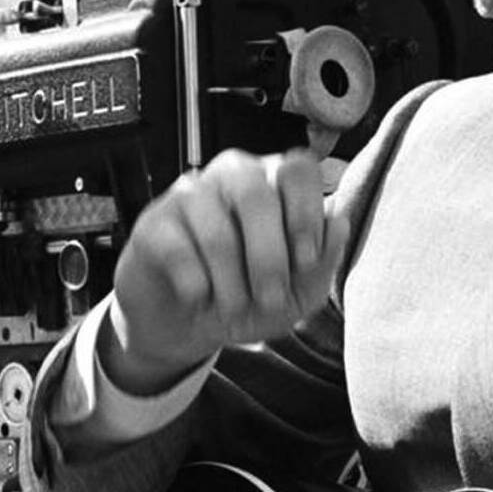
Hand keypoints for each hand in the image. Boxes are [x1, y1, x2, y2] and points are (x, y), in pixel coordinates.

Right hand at [103, 149, 349, 393]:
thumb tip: (338, 220)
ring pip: (217, 229)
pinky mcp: (154, 223)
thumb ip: (323, 260)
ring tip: (234, 308)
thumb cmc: (251, 297)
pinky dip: (196, 285)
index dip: (305, 214)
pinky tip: (199, 297)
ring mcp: (191, 194)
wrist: (189, 323)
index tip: (305, 260)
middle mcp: (234, 176)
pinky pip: (178, 250)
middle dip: (269, 258)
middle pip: (256, 194)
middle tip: (270, 299)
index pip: (297, 167)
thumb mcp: (298, 293)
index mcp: (275, 183)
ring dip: (232, 283)